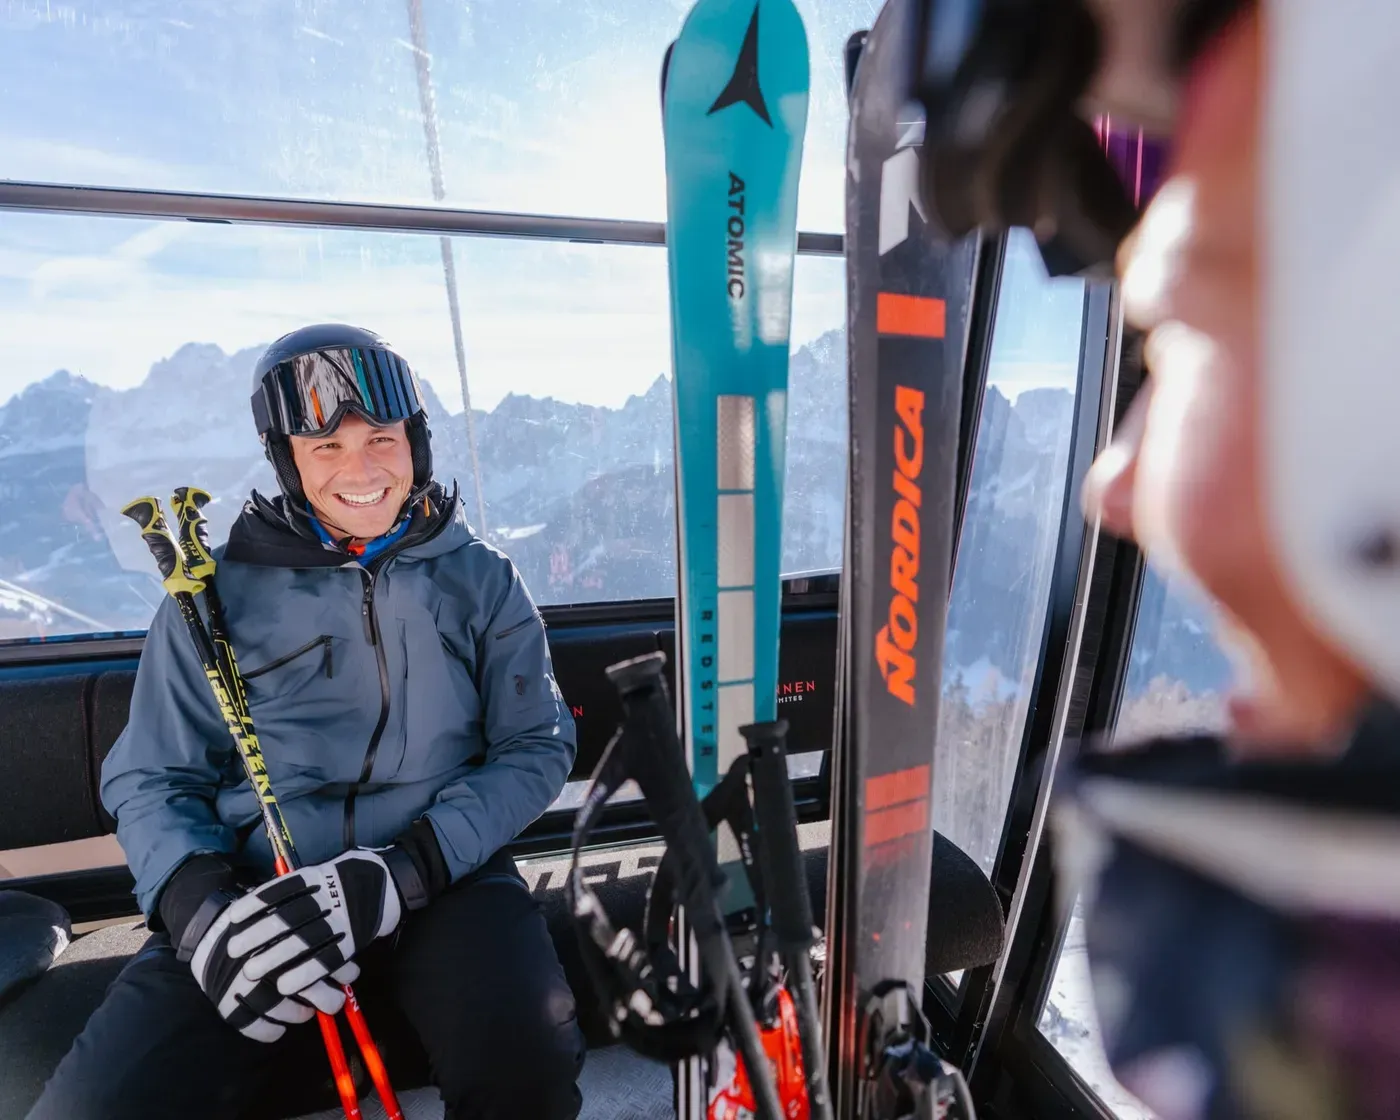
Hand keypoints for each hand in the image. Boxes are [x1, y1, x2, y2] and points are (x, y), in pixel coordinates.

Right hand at [182, 887, 360, 1042]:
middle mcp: (264, 962)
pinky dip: (270, 1031)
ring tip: (306, 1012)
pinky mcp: (225, 1002)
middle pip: (306, 987)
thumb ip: (314, 930)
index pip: (321, 958)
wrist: (207, 927)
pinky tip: (279, 1028)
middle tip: (334, 1001)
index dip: (340, 969)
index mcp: (281, 937)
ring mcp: (243, 984)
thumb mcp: (285, 914)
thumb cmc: (256, 920)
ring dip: (300, 1015)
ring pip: (283, 1010)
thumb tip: (347, 953)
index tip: (350, 975)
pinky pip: (253, 1027)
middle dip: (326, 998)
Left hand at [204, 849, 403, 1015]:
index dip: (256, 903)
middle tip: (233, 949)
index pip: (282, 889)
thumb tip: (264, 899)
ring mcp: (343, 918)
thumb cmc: (352, 876)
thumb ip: (301, 885)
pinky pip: (328, 958)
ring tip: (251, 971)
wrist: (394, 881)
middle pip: (289, 917)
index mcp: (320, 876)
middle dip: (259, 934)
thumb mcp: (327, 870)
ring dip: (276, 957)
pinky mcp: (355, 939)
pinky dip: (305, 972)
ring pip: (305, 940)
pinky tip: (285, 984)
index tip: (233, 917)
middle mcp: (330, 896)